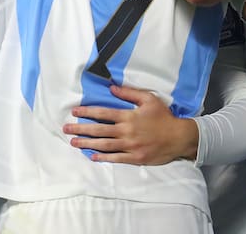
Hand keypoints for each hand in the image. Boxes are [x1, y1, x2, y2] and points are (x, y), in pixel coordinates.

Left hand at [61, 85, 196, 164]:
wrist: (179, 137)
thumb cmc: (163, 117)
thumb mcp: (149, 99)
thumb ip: (129, 93)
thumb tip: (112, 87)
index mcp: (128, 116)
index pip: (103, 113)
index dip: (87, 112)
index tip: (74, 112)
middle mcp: (127, 131)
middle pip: (99, 130)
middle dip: (81, 129)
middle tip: (66, 128)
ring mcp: (130, 146)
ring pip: (104, 145)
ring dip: (87, 143)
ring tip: (73, 142)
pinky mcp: (135, 158)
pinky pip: (116, 158)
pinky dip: (103, 157)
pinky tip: (92, 156)